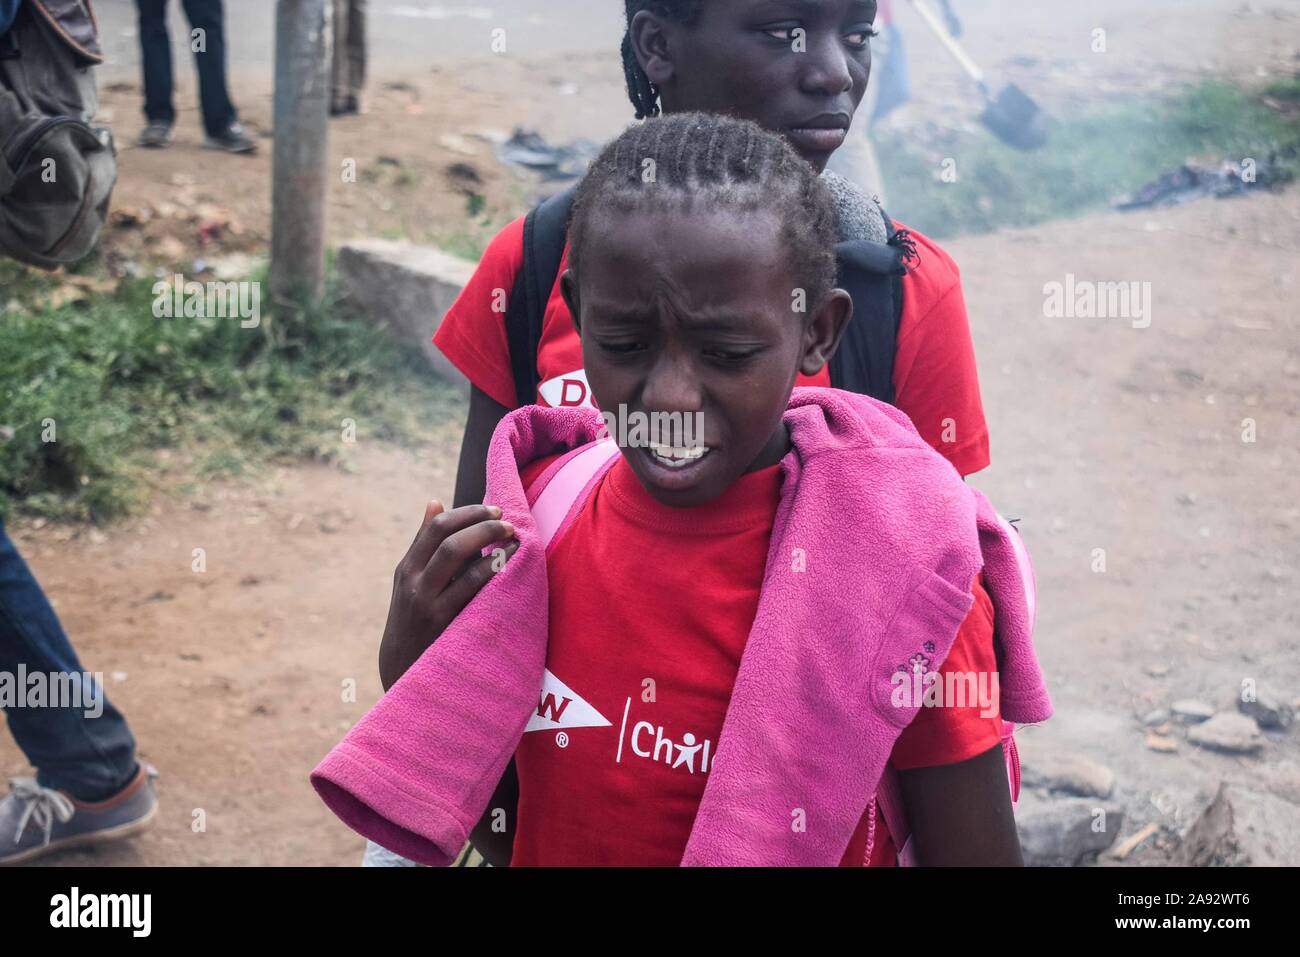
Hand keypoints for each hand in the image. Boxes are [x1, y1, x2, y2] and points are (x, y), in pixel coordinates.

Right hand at [378, 501, 518, 689]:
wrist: (401, 670)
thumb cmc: (414, 619)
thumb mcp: (411, 583)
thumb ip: (424, 545)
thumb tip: (435, 502)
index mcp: (407, 569)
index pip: (436, 527)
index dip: (468, 513)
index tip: (493, 509)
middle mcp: (414, 582)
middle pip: (448, 538)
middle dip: (481, 523)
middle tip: (507, 520)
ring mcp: (427, 602)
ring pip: (456, 556)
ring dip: (489, 541)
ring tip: (513, 537)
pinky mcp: (442, 621)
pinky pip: (470, 586)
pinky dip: (491, 570)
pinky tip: (509, 564)